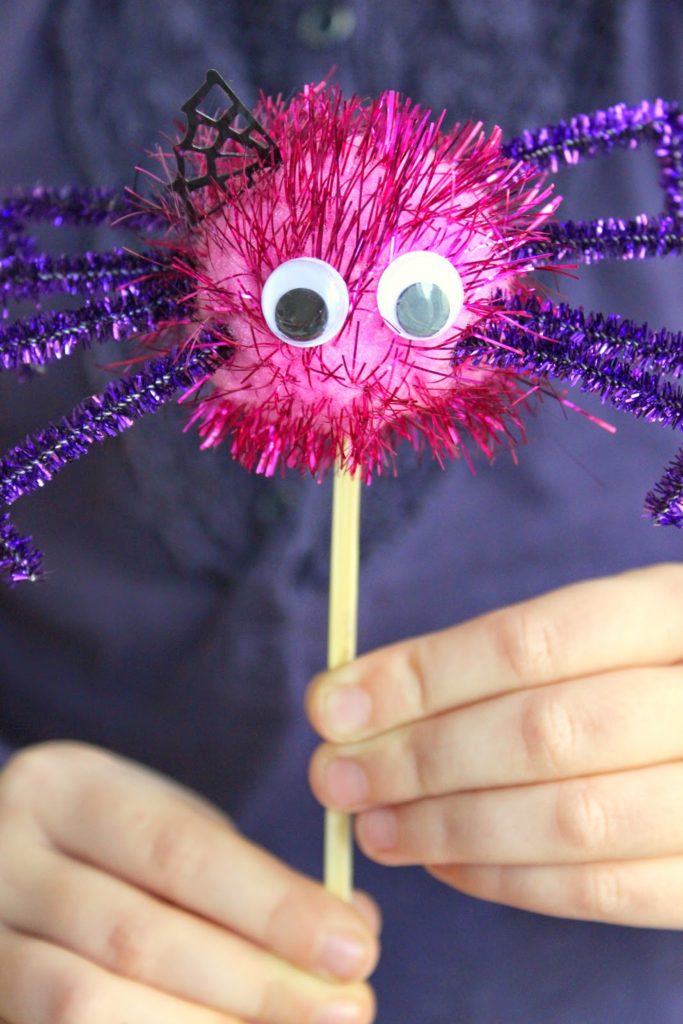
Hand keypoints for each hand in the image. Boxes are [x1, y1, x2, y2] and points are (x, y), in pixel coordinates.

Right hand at [0, 742, 378, 1022]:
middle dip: (256, 981)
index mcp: (66, 788)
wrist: (16, 874)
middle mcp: (7, 857)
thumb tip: (355, 924)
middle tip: (349, 1007)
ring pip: (87, 1003)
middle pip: (138, 935)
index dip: (271, 905)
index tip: (355, 946)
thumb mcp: (172, 830)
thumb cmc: (116, 851)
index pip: (178, 849)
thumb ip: (250, 875)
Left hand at [307, 564, 682, 928]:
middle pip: (544, 731)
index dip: (421, 676)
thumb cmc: (648, 672)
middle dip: (420, 758)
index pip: (530, 641)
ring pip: (573, 818)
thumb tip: (358, 700)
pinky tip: (443, 862)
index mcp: (674, 609)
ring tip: (375, 827)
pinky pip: (606, 891)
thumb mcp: (607, 630)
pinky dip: (510, 881)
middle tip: (335, 777)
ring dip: (450, 827)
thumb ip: (506, 657)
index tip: (333, 705)